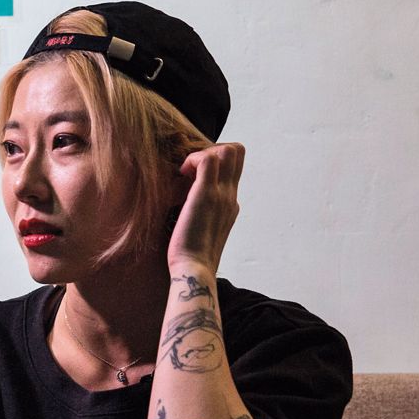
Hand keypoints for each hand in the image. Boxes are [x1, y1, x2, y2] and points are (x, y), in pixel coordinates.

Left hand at [167, 142, 243, 275]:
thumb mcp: (200, 229)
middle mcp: (231, 196)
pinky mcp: (207, 194)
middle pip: (237, 152)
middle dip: (211, 149)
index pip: (233, 167)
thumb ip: (199, 213)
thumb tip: (182, 204)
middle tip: (189, 169)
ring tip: (186, 173)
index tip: (192, 174)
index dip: (214, 161)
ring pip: (228, 150)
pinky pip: (208, 159)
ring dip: (202, 153)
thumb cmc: (190, 254)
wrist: (194, 268)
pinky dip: (193, 159)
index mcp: (230, 204)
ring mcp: (222, 194)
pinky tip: (181, 175)